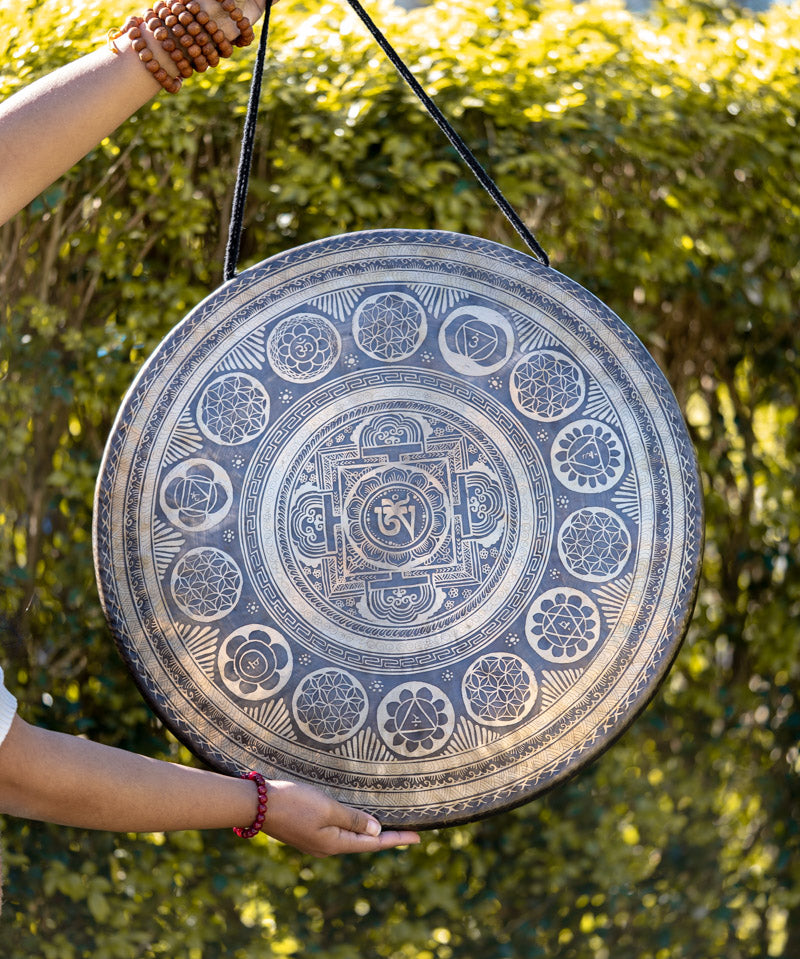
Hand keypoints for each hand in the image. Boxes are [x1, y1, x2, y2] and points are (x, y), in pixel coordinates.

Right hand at [264, 780, 420, 856]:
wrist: (257, 804)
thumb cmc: (294, 803)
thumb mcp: (328, 808)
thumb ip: (353, 819)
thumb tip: (376, 832)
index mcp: (334, 843)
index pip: (373, 843)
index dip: (396, 839)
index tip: (418, 838)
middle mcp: (326, 846)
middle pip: (362, 843)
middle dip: (384, 836)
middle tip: (406, 830)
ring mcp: (315, 841)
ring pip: (349, 836)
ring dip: (367, 830)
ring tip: (385, 824)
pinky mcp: (306, 831)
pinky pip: (336, 830)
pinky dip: (351, 825)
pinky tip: (355, 819)